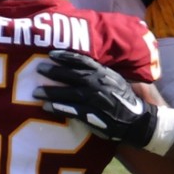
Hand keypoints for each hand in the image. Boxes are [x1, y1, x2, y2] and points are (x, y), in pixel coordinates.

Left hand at [35, 50, 158, 148]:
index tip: (52, 54)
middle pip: (72, 75)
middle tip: (39, 69)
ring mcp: (95, 99)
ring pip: (69, 93)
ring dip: (51, 91)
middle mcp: (98, 84)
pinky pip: (72, 110)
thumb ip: (100, 73)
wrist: (137, 120)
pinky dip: (58, 108)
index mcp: (104, 73)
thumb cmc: (124, 98)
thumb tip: (81, 65)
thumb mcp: (115, 80)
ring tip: (35, 91)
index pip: (83, 61)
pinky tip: (46, 107)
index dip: (66, 56)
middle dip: (54, 71)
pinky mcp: (92, 115)